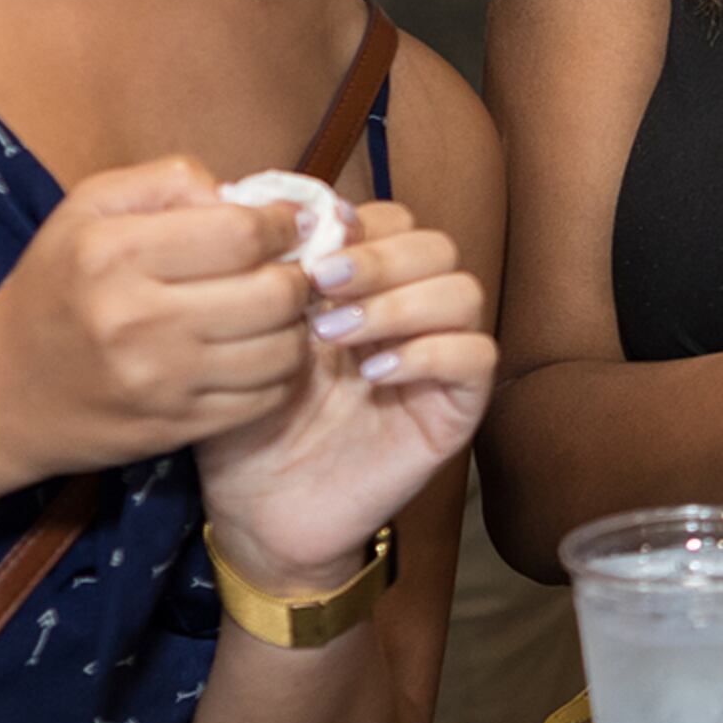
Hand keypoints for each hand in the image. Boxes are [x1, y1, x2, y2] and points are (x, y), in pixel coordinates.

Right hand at [0, 157, 314, 483]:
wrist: (1, 390)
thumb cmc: (57, 284)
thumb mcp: (89, 208)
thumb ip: (168, 182)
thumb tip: (248, 197)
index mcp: (114, 254)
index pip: (242, 233)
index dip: (282, 223)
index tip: (288, 222)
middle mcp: (137, 321)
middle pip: (274, 293)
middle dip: (300, 274)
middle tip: (294, 267)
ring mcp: (160, 383)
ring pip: (283, 349)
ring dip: (296, 324)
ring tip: (278, 310)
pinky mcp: (177, 427)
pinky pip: (267, 397)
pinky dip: (279, 371)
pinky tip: (259, 350)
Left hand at [198, 200, 493, 594]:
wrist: (259, 513)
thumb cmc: (248, 423)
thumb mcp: (246, 341)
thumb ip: (268, 279)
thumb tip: (273, 208)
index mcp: (363, 289)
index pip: (394, 221)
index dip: (359, 225)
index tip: (306, 250)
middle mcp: (408, 315)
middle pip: (436, 245)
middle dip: (379, 256)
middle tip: (322, 284)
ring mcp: (436, 360)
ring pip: (464, 292)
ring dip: (401, 301)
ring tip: (339, 334)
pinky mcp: (454, 410)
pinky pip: (476, 358)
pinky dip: (430, 353)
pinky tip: (374, 374)